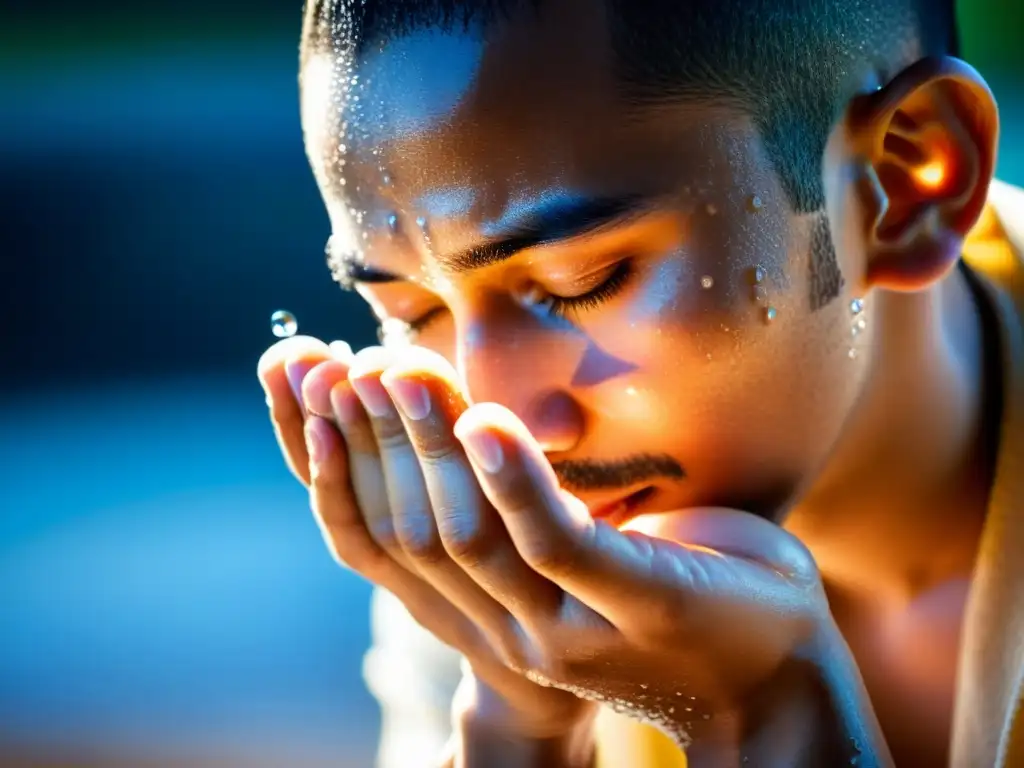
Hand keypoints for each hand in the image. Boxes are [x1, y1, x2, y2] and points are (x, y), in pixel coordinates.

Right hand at [260, 339, 882, 764]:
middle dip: (360, 441)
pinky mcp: (633, 601)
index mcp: (478, 611)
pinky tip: (487, 418)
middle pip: (402, 529)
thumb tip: (468, 421)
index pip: (369, 538)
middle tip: (330, 358)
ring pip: (466, 531)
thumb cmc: (669, 592)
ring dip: (427, 443)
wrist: (769, 681)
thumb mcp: (571, 553)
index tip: (296, 380)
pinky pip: (554, 540)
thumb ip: (515, 507)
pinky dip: (514, 478)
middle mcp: (501, 628)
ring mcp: (563, 623)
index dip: (324, 461)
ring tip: (397, 368)